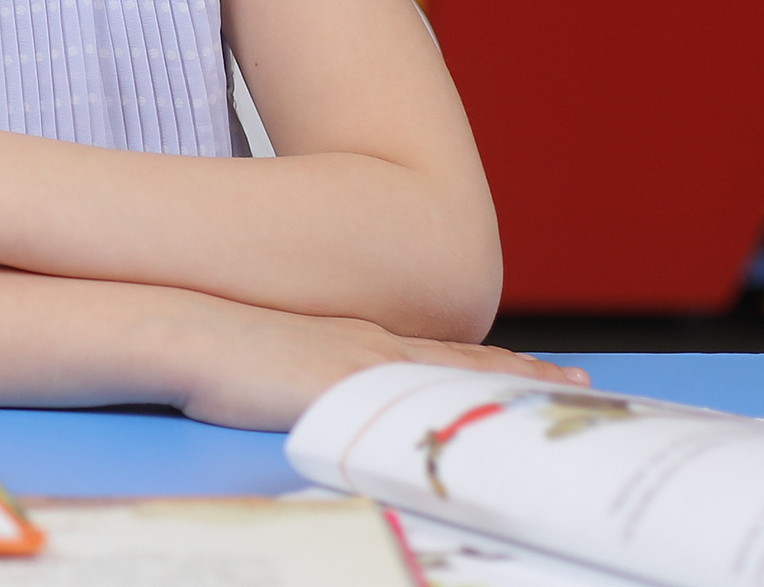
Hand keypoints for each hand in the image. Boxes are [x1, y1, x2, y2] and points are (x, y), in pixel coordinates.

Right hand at [170, 298, 589, 431]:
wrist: (181, 330)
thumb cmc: (209, 349)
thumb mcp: (265, 357)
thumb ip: (299, 373)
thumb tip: (299, 388)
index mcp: (353, 345)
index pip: (436, 358)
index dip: (490, 365)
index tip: (536, 371)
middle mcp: (372, 352)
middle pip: (464, 367)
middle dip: (522, 376)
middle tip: (582, 385)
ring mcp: (366, 370)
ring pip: (461, 382)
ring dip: (515, 391)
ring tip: (570, 395)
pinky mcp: (353, 393)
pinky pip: (432, 408)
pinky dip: (474, 414)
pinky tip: (508, 433)